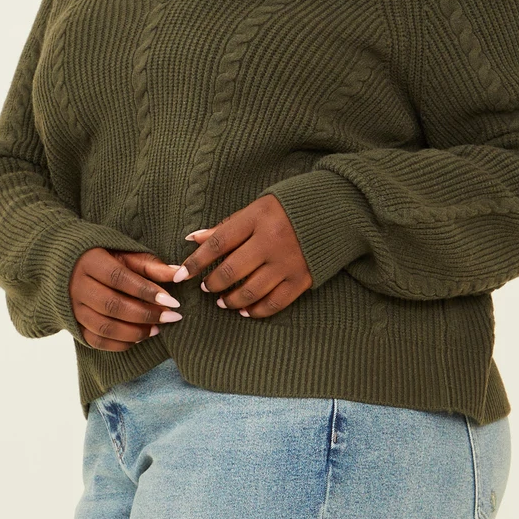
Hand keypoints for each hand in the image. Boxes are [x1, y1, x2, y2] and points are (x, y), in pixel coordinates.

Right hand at [68, 247, 186, 350]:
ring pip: (105, 327)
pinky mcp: (74, 325)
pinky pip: (97, 341)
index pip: (119, 278)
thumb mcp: (124, 254)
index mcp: (89, 261)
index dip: (147, 292)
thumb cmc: (103, 257)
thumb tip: (178, 274)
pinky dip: (121, 344)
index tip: (173, 301)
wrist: (65, 267)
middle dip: (146, 315)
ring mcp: (73, 308)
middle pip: (113, 305)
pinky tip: (139, 337)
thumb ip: (149, 265)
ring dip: (136, 332)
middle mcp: (77, 285)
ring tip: (157, 329)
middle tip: (171, 317)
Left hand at [181, 194, 311, 318]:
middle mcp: (271, 241)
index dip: (196, 261)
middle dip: (213, 283)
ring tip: (223, 301)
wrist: (336, 211)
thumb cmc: (289, 208)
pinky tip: (247, 311)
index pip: (218, 242)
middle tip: (207, 288)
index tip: (181, 274)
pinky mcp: (302, 279)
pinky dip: (257, 310)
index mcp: (257, 218)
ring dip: (232, 300)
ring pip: (250, 291)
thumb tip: (193, 239)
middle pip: (231, 270)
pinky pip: (274, 303)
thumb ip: (227, 226)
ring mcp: (287, 262)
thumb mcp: (257, 208)